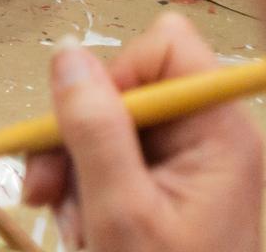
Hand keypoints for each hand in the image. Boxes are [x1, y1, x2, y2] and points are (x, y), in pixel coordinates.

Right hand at [22, 13, 261, 250]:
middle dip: (76, 131)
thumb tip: (68, 58)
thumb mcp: (121, 212)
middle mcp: (206, 138)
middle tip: (50, 183)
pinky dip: (80, 184)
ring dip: (71, 167)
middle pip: (123, 85)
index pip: (165, 48)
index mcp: (218, 135)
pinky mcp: (162, 181)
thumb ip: (94, 130)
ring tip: (71, 217)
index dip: (116, 74)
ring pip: (102, 121)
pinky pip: (104, 154)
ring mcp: (184, 161)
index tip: (84, 120)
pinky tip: (81, 220)